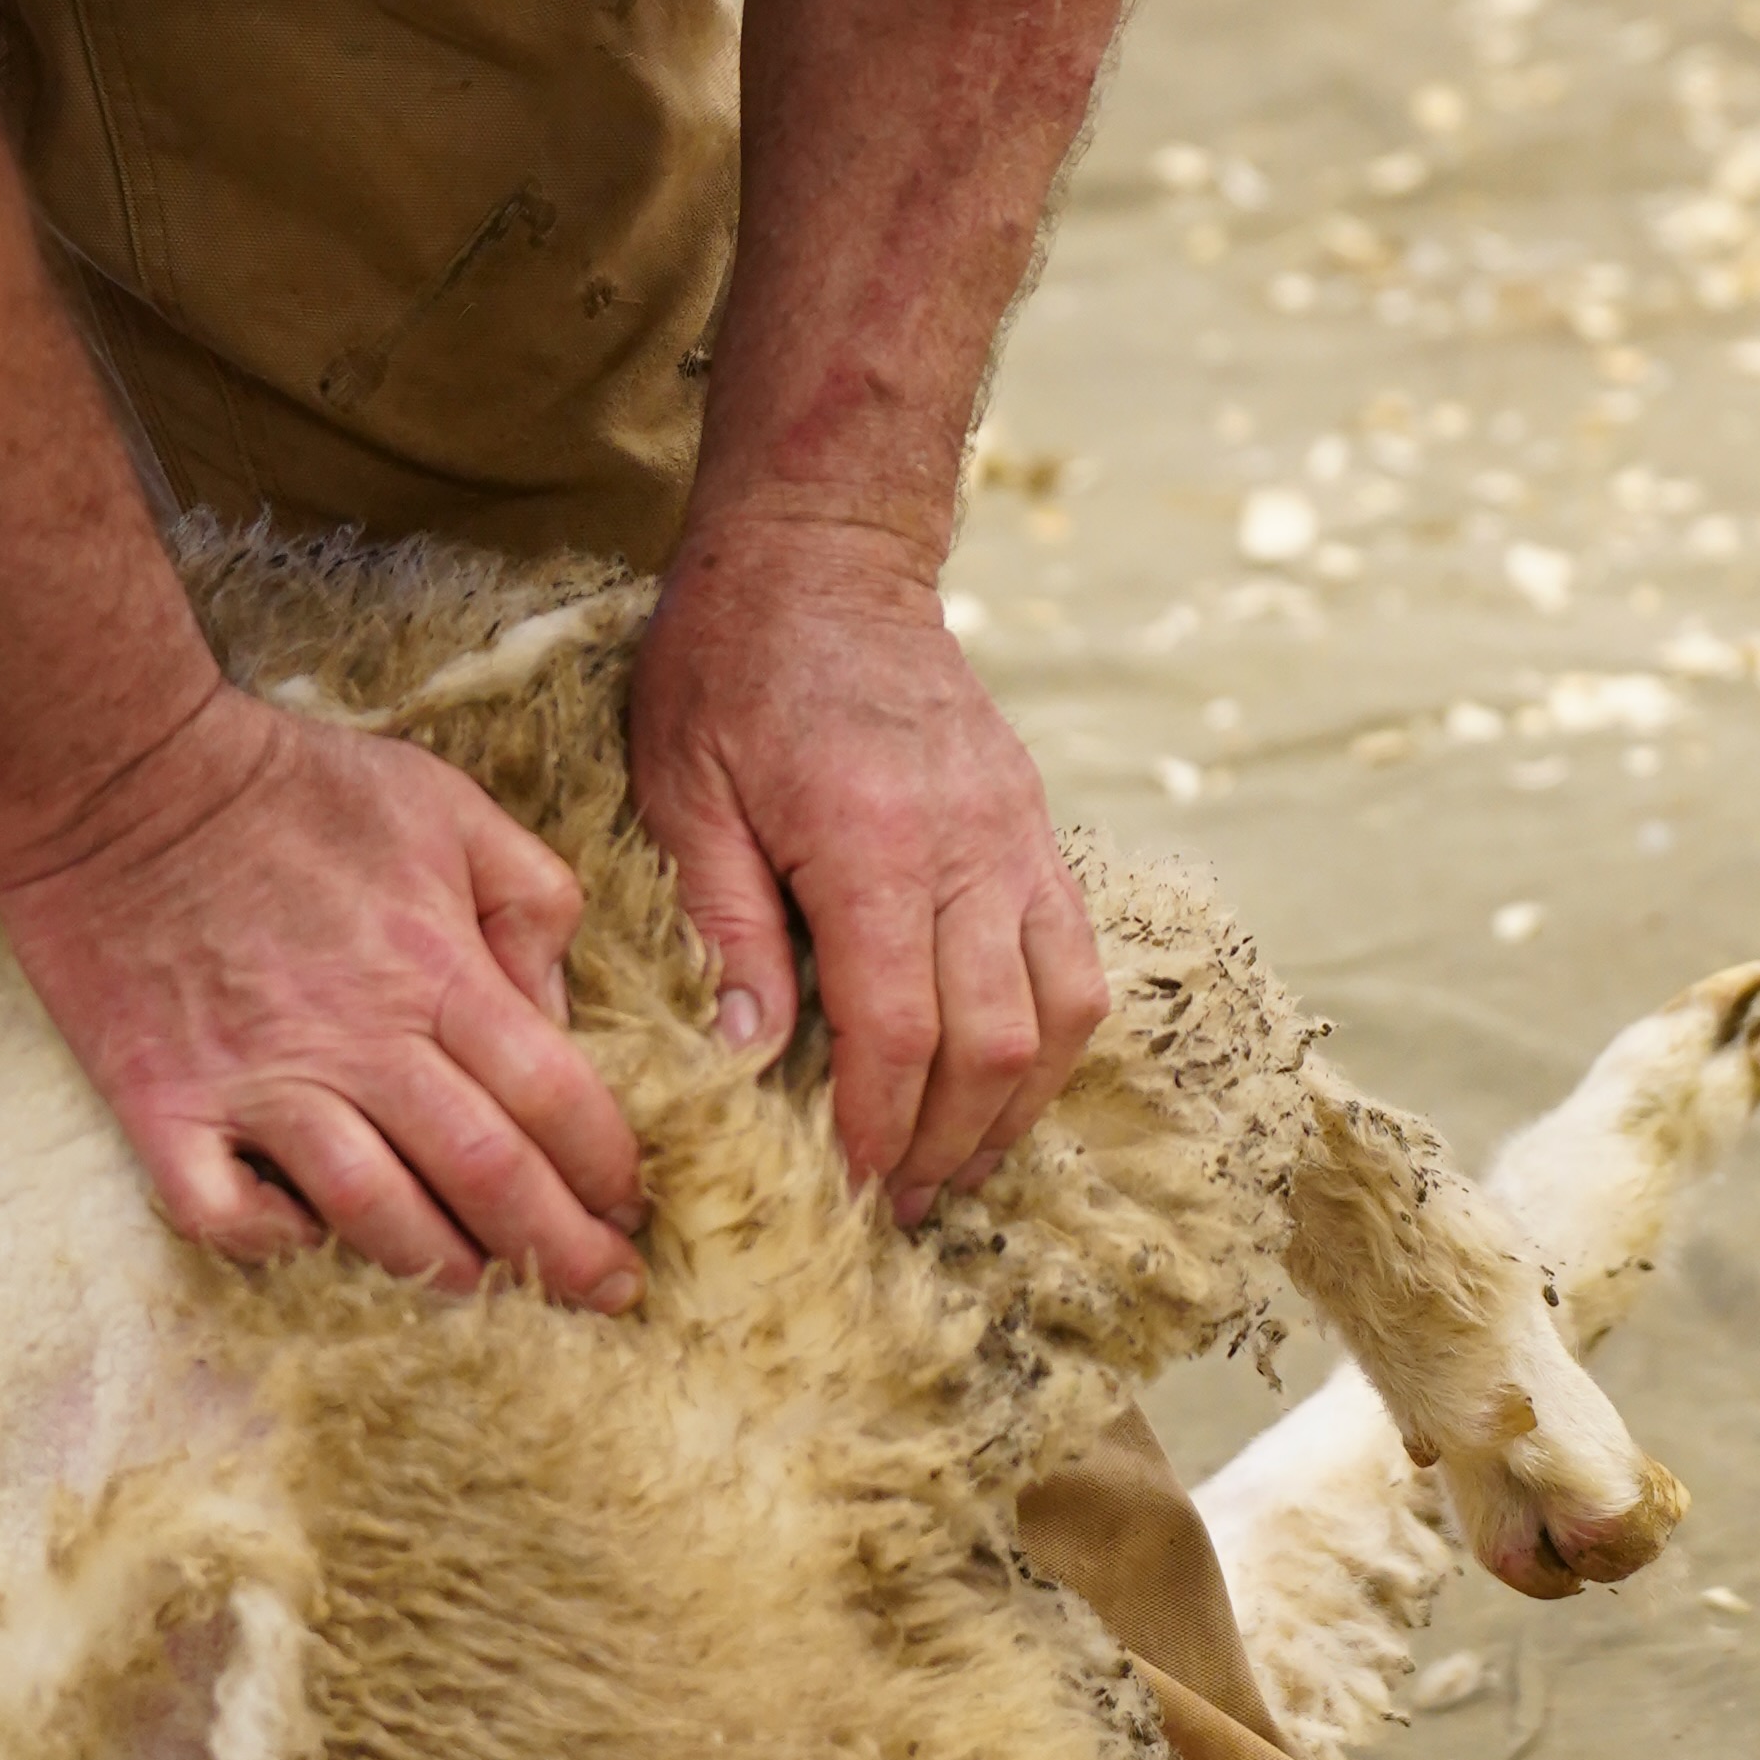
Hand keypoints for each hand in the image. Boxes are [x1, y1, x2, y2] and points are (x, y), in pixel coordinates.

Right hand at [0, 686, 648, 1309]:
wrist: (120, 777)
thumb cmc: (292, 786)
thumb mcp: (446, 803)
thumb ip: (529, 899)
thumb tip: (559, 1009)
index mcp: (434, 965)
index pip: (553, 1095)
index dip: (606, 1167)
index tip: (633, 1207)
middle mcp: (356, 1038)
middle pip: (485, 1176)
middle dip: (563, 1251)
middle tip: (607, 1292)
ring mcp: (255, 1082)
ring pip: (372, 1214)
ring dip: (443, 1267)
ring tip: (486, 1289)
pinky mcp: (164, 1105)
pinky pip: (226, 1216)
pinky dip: (276, 1246)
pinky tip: (311, 1239)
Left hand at [632, 514, 1103, 1219]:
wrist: (825, 553)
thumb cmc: (729, 664)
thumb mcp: (681, 790)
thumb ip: (724, 927)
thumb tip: (748, 1061)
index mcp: (871, 842)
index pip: (898, 1029)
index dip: (875, 1129)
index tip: (842, 1190)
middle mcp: (970, 845)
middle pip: (995, 1043)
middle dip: (945, 1145)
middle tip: (891, 1206)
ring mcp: (1020, 835)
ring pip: (1062, 1012)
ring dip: (1013, 1109)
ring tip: (951, 1166)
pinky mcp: (1037, 826)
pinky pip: (1077, 959)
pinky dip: (1050, 1041)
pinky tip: (998, 1083)